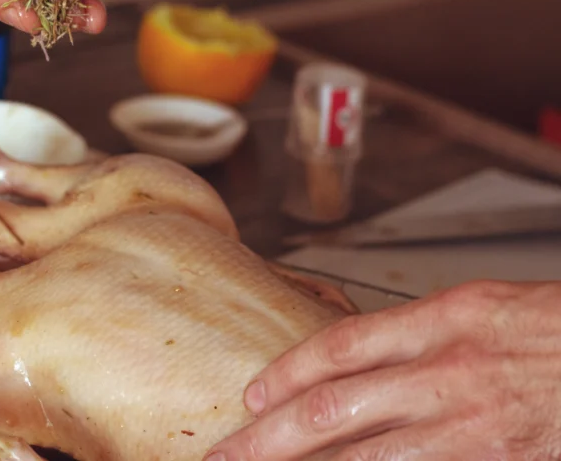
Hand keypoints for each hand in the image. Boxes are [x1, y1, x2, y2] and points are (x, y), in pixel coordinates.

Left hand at [204, 280, 560, 459]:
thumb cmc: (558, 331)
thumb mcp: (483, 307)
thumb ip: (417, 333)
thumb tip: (357, 359)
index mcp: (442, 320)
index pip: (338, 347)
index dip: (285, 374)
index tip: (252, 397)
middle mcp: (447, 374)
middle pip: (332, 409)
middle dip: (269, 438)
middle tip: (226, 455)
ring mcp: (469, 427)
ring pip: (365, 458)